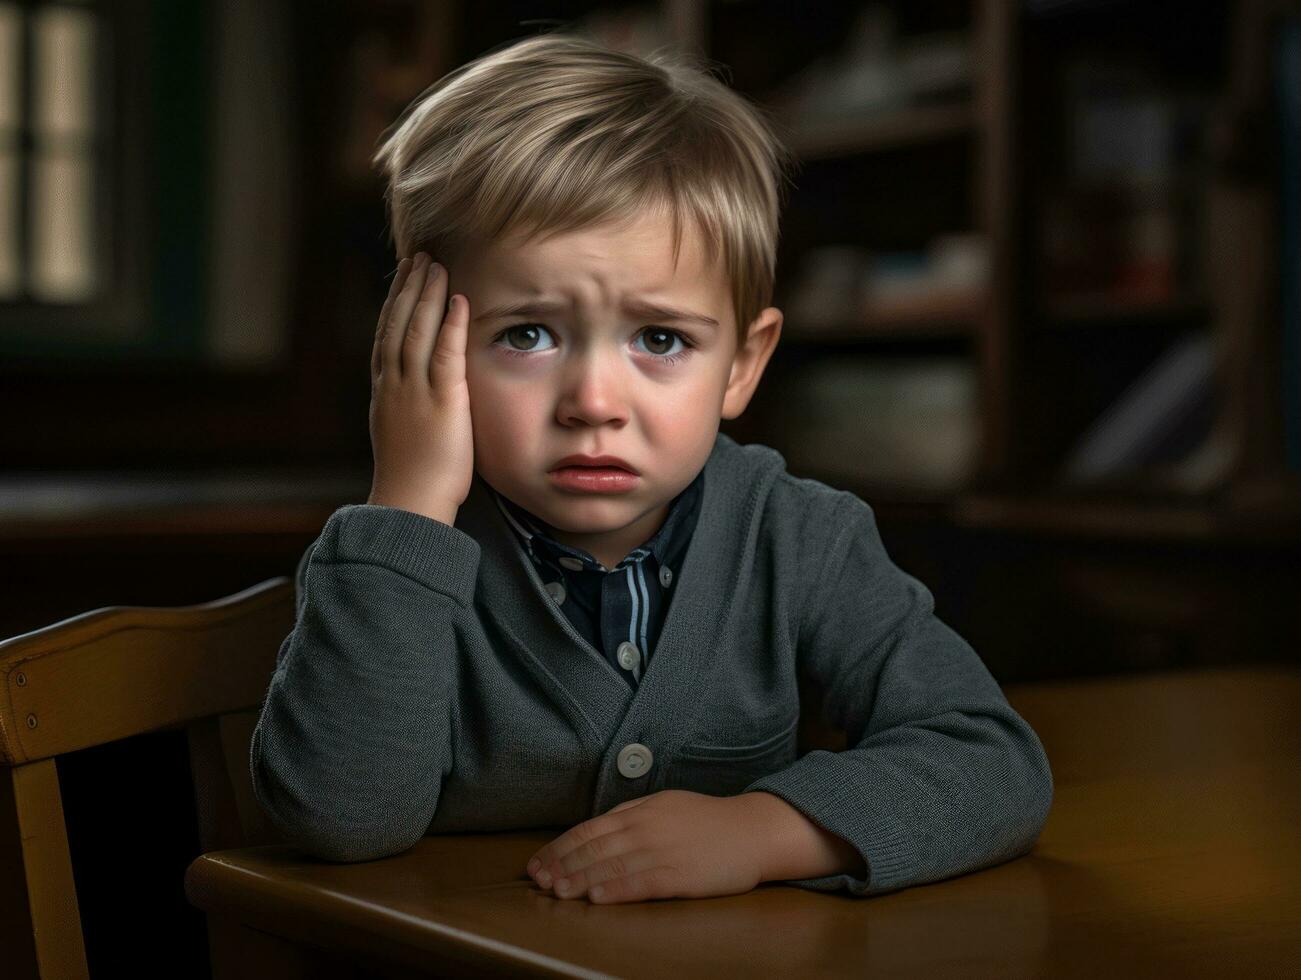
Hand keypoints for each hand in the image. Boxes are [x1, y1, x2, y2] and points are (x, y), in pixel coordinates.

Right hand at [367, 252, 474, 521]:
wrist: (409, 503)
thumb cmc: (412, 481)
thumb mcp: (402, 435)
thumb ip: (409, 410)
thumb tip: (419, 400)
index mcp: (384, 393)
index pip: (386, 337)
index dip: (395, 305)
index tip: (403, 279)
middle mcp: (394, 385)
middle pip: (397, 324)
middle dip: (409, 289)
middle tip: (419, 258)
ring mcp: (415, 391)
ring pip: (416, 330)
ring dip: (428, 295)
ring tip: (436, 266)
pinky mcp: (442, 401)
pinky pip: (445, 353)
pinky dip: (451, 324)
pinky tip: (459, 300)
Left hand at [525, 790, 764, 903]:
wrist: (753, 831)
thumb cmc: (708, 821)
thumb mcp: (666, 805)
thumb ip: (632, 814)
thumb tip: (597, 828)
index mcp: (641, 811)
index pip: (590, 828)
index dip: (561, 846)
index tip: (539, 862)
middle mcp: (647, 828)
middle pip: (595, 847)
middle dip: (562, 864)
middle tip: (538, 881)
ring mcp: (664, 850)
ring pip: (612, 865)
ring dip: (580, 879)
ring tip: (557, 892)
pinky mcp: (681, 874)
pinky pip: (642, 882)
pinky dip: (616, 889)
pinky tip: (596, 897)